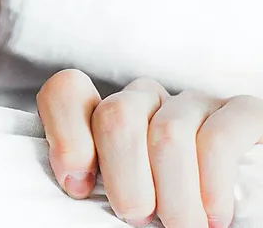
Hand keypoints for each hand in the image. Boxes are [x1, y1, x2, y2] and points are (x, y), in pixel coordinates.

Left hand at [37, 69, 262, 227]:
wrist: (224, 213)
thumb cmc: (162, 208)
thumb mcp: (122, 196)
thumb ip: (93, 184)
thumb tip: (79, 188)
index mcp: (106, 116)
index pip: (67, 92)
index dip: (66, 135)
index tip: (78, 187)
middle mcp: (146, 100)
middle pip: (117, 115)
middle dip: (124, 175)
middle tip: (137, 217)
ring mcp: (193, 103)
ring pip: (168, 132)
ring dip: (172, 192)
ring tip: (179, 227)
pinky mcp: (241, 113)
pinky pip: (219, 138)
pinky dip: (212, 182)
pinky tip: (213, 214)